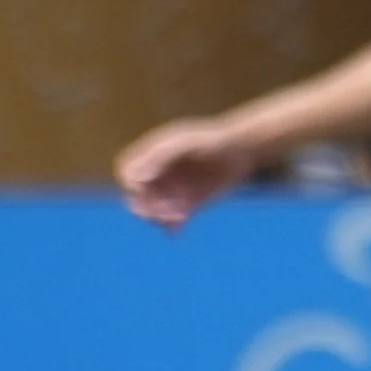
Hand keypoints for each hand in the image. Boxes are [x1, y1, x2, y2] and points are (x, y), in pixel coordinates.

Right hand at [116, 115, 257, 225]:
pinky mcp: (188, 205)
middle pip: (138, 196)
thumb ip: (161, 157)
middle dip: (145, 206)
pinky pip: (173, 220)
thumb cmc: (214, 140)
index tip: (141, 189)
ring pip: (154, 211)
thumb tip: (137, 179)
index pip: (127, 172)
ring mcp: (172, 191)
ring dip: (159, 218)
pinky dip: (172, 227)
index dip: (129, 183)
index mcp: (151, 156)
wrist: (244, 150)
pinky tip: (177, 230)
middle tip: (160, 211)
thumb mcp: (187, 143)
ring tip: (178, 217)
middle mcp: (158, 176)